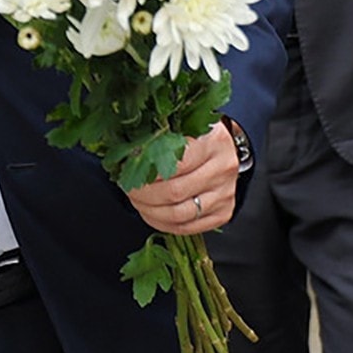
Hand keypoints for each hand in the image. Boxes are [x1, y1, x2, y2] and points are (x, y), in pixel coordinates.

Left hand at [124, 126, 239, 236]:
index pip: (174, 163)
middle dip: (143, 195)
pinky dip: (164, 224)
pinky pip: (189, 228)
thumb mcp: (181, 124)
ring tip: (138, 202)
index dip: (146, 172)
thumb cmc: (197, 136)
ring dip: (151, 212)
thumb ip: (158, 135)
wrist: (225, 148)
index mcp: (212, 141)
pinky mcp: (224, 212)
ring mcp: (225, 193)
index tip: (129, 171)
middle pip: (175, 192)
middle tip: (128, 189)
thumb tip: (127, 151)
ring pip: (180, 214)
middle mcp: (223, 168)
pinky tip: (152, 213)